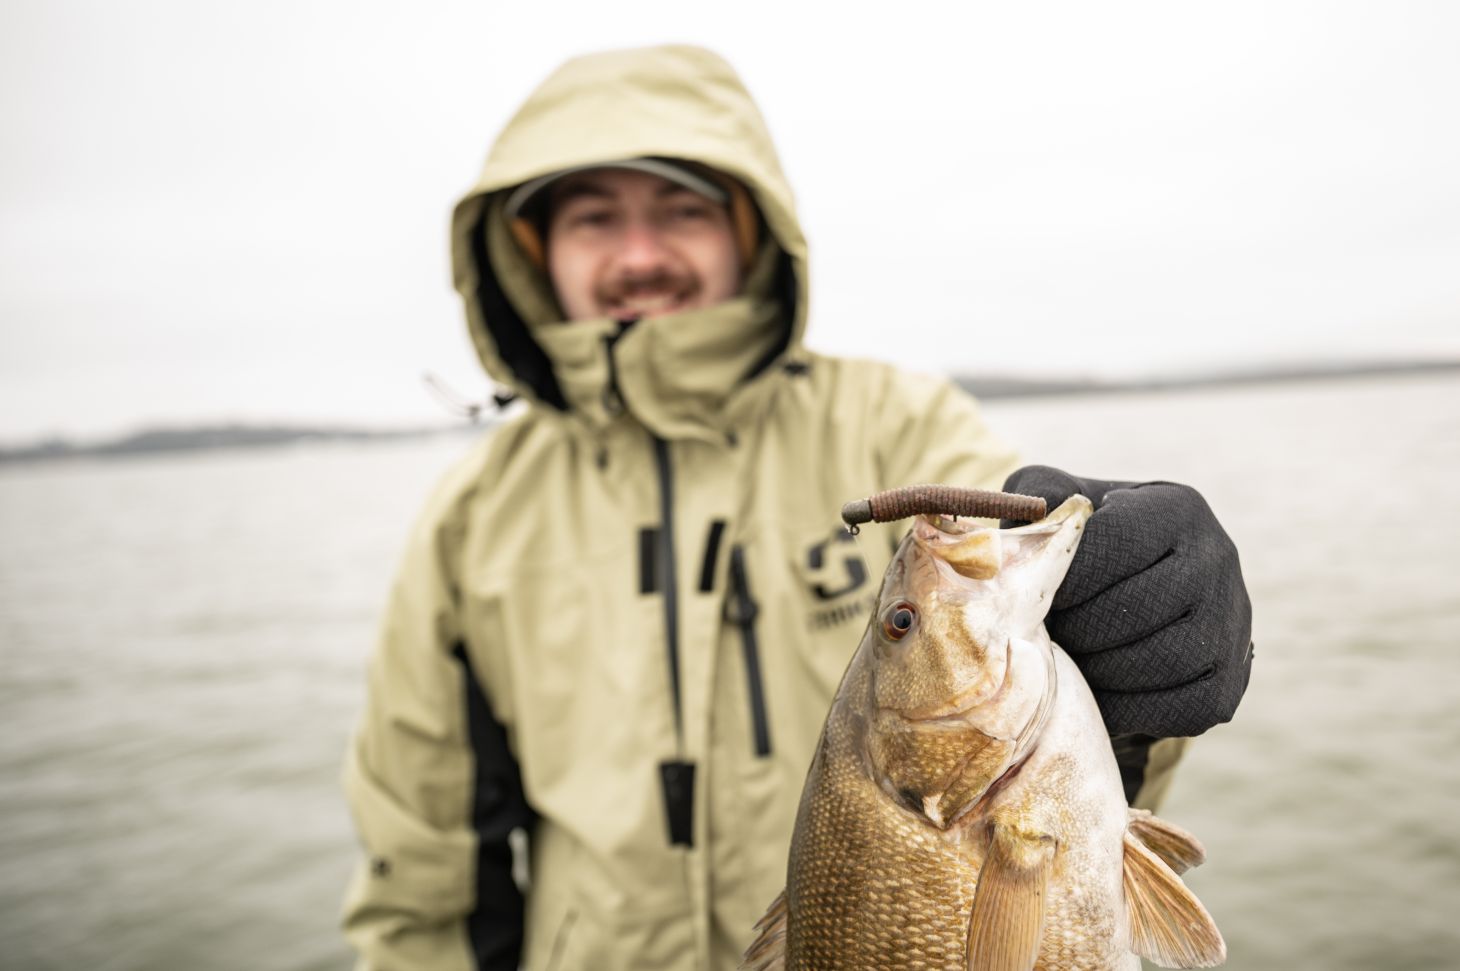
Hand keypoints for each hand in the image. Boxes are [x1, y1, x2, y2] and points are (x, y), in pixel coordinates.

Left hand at [1002, 465, 1252, 736]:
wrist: (1145, 597)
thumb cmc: (1087, 546)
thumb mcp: (1058, 502)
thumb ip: (1038, 499)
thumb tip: (1032, 528)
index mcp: (1176, 508)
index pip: (1116, 545)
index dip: (1068, 579)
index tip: (1045, 596)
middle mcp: (1218, 558)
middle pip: (1136, 608)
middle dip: (1078, 629)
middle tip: (1052, 635)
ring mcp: (1233, 622)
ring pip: (1158, 661)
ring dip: (1098, 670)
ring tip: (1071, 660)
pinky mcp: (1229, 682)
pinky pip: (1174, 708)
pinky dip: (1124, 709)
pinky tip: (1098, 691)